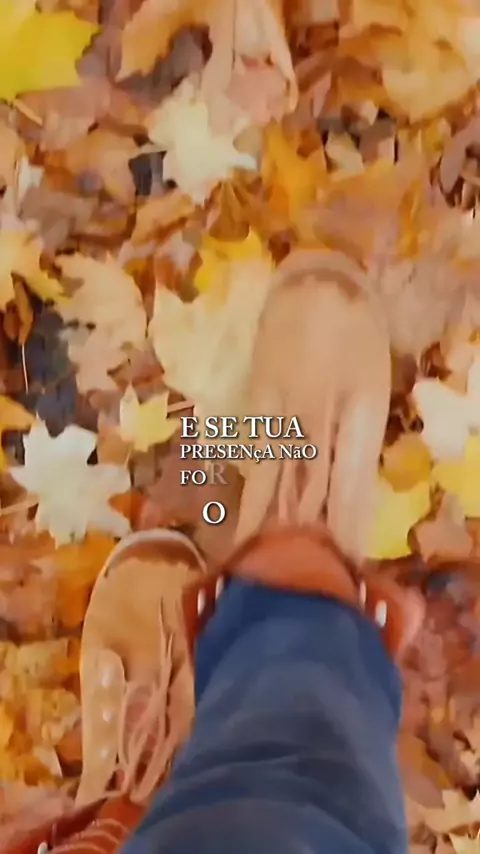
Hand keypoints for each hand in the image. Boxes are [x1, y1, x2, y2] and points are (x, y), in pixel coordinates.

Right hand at [235, 250, 391, 560]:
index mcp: (362, 416)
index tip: (344, 567)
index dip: (349, 530)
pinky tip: (246, 521)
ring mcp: (288, 412)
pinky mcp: (259, 406)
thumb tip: (345, 493)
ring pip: (282, 479)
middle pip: (318, 490)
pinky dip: (255, 493)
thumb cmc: (355, 333)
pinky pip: (258, 457)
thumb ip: (360, 439)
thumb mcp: (374, 386)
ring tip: (266, 568)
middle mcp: (324, 419)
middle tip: (304, 583)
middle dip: (312, 538)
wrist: (316, 284)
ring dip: (275, 526)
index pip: (354, 486)